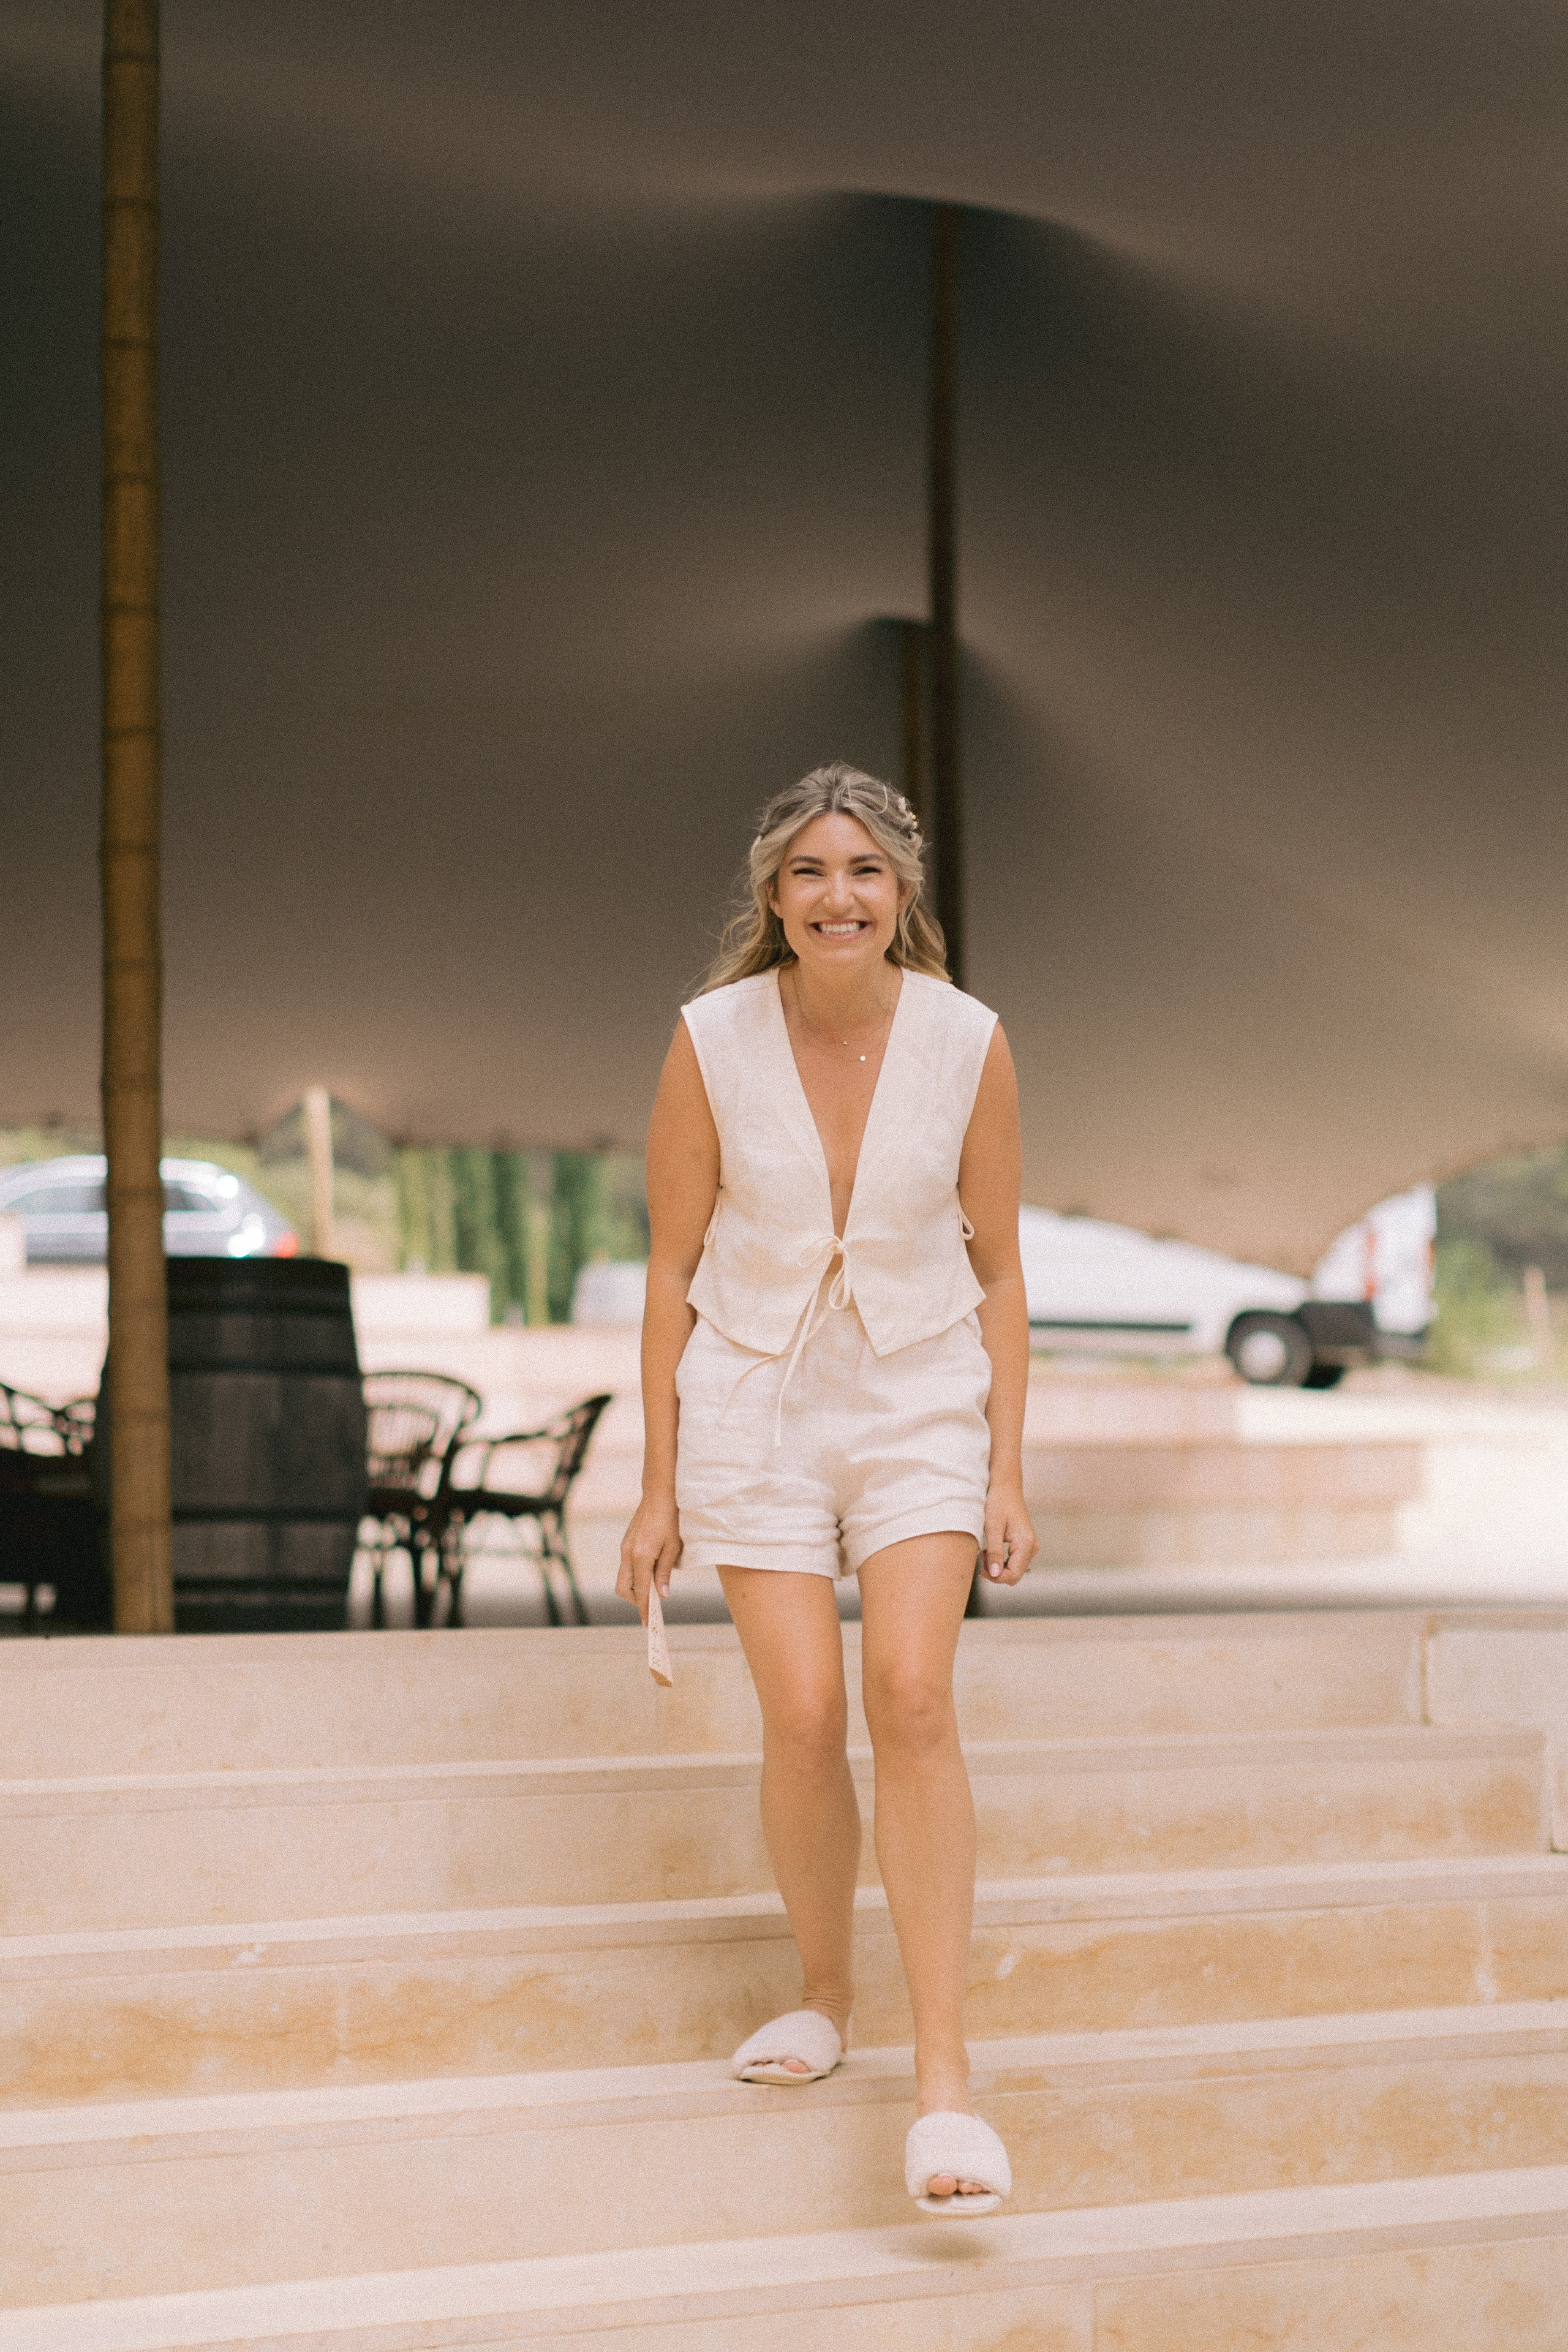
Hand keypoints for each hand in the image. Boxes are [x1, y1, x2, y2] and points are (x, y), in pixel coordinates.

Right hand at [617, 1489, 681, 1624]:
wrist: (659, 1495)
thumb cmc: (671, 1519)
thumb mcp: (673, 1548)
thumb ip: (665, 1573)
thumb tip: (662, 1595)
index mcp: (641, 1557)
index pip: (640, 1591)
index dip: (644, 1609)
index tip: (648, 1623)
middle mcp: (628, 1554)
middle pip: (623, 1589)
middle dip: (635, 1601)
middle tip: (651, 1606)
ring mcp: (624, 1548)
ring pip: (623, 1578)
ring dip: (635, 1588)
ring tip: (653, 1589)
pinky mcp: (625, 1543)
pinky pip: (626, 1567)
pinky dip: (635, 1575)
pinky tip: (650, 1572)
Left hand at [981, 1481, 1035, 1586]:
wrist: (1006, 1487)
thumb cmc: (998, 1503)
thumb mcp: (992, 1527)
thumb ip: (994, 1552)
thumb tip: (995, 1574)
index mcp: (1026, 1543)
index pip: (1014, 1574)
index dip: (997, 1578)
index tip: (981, 1571)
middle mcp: (1032, 1546)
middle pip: (1015, 1574)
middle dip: (996, 1572)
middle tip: (981, 1558)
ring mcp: (1030, 1546)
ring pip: (1014, 1569)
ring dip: (997, 1566)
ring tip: (985, 1552)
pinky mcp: (1025, 1544)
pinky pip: (1014, 1561)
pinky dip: (1001, 1560)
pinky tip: (990, 1550)